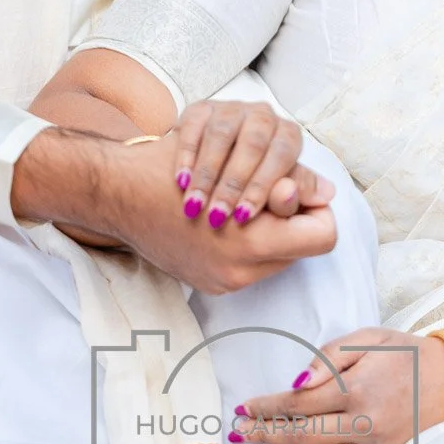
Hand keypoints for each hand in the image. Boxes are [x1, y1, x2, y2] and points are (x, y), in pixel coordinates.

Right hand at [12, 125, 337, 294]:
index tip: (292, 187)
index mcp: (252, 238)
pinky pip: (253, 266)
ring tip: (245, 205)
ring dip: (271, 230)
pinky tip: (224, 220)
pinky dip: (247, 241)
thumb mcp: (233, 158)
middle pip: (304, 247)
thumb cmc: (174, 166)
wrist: (117, 195)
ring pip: (282, 257)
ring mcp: (225, 282)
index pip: (323, 234)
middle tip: (270, 194)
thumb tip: (326, 193)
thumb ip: (285, 178)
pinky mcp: (210, 285)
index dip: (313, 206)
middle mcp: (241, 269)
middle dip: (294, 219)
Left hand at [231, 328, 443, 443]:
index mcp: (355, 390)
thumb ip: (329, 356)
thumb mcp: (367, 339)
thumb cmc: (405, 354)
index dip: (266, 407)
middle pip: (302, 436)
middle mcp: (363, 425)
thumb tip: (297, 379)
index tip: (242, 408)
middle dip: (265, 435)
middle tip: (238, 434)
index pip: (298, 402)